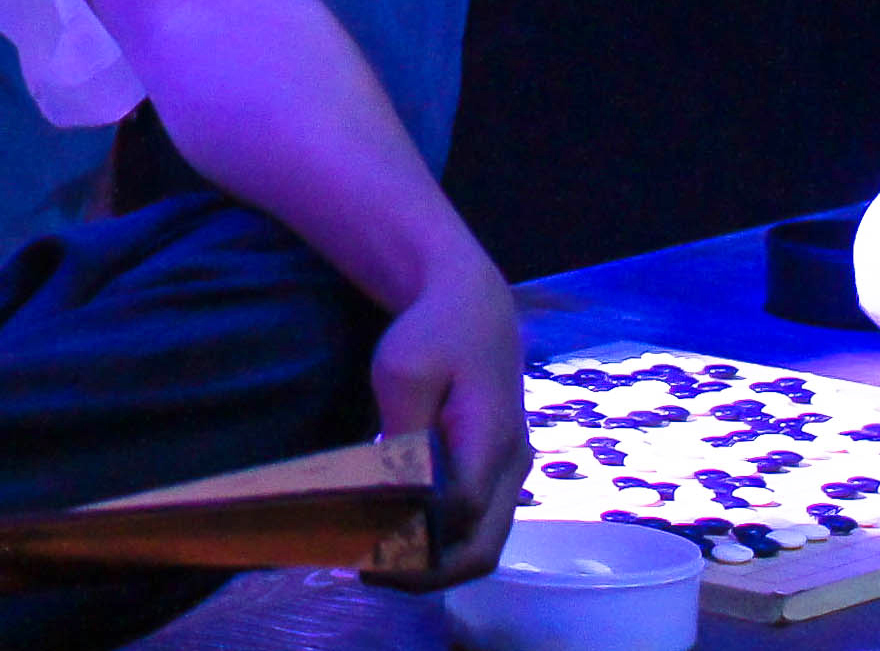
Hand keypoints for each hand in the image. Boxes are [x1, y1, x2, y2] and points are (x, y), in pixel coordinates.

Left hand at [358, 255, 531, 588]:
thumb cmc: (435, 332)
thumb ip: (403, 432)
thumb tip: (394, 491)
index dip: (417, 534)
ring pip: (483, 544)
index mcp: (491, 437)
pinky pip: (478, 525)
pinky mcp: (499, 473)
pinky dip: (443, 543)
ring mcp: (512, 473)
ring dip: (435, 564)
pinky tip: (399, 537)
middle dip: (428, 573)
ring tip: (378, 562)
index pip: (460, 509)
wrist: (474, 305)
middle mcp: (512, 466)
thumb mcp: (404, 370)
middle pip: (481, 548)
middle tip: (370, 571)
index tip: (366, 541)